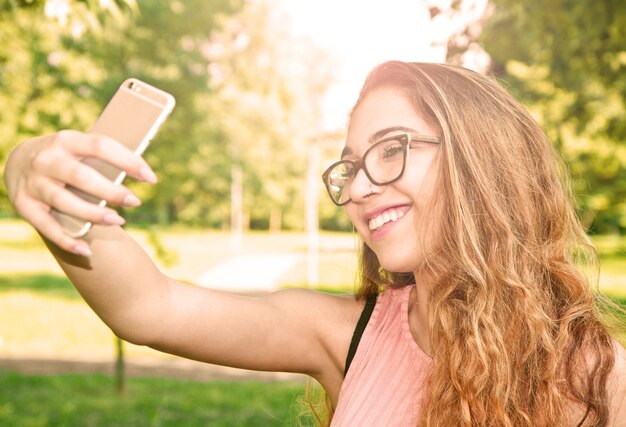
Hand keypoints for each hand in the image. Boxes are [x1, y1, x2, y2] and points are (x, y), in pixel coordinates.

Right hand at [3, 130, 157, 255]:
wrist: (17, 161)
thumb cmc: (66, 157)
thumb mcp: (80, 148)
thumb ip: (104, 159)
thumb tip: (142, 172)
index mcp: (66, 140)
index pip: (101, 146)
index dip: (128, 161)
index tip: (151, 178)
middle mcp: (46, 160)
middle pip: (81, 177)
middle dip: (111, 191)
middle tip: (135, 202)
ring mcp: (33, 183)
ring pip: (65, 202)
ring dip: (93, 214)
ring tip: (119, 221)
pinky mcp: (24, 205)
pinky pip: (46, 227)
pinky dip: (66, 240)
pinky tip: (86, 250)